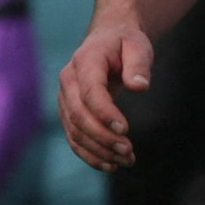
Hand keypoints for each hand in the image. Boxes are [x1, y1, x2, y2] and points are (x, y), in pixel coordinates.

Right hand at [58, 19, 150, 171]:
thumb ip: (139, 64)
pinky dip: (90, 154)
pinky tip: (110, 165)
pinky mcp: (69, 112)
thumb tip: (139, 86)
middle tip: (128, 152)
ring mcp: (65, 98)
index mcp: (85, 61)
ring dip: (98, 150)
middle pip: (79, 115)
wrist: (108, 40)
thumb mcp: (138, 45)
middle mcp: (69, 80)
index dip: (105, 113)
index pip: (90, 91)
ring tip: (126, 161)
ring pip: (74, 131)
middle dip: (102, 137)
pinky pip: (74, 138)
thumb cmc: (125, 42)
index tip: (125, 129)